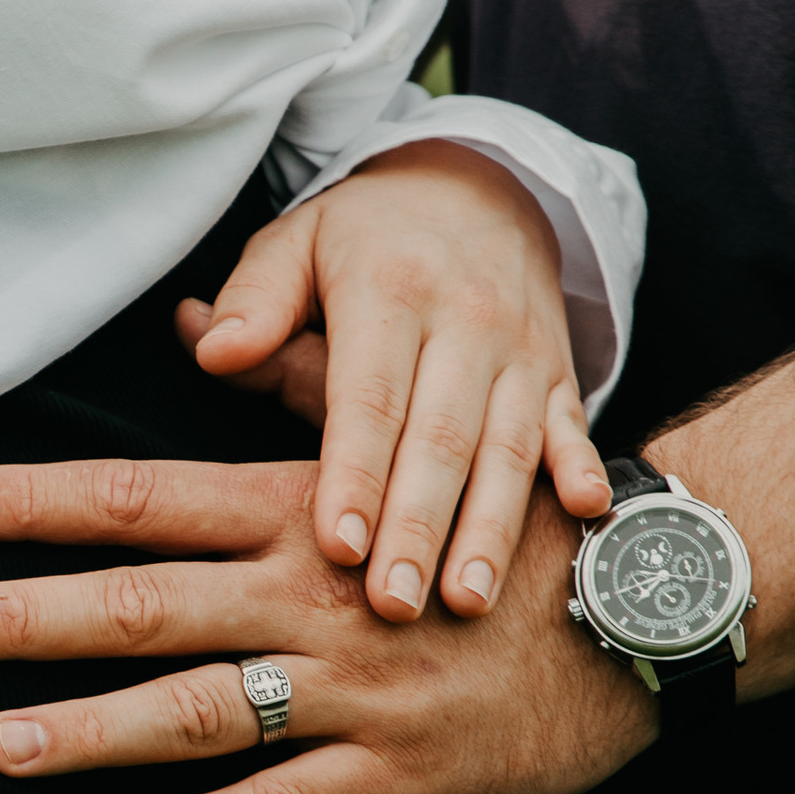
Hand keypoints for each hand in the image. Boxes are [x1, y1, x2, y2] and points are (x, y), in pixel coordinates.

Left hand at [0, 457, 652, 793]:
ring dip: (92, 728)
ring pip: (200, 707)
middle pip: (144, 599)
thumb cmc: (495, 532)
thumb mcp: (396, 452)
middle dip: (26, 616)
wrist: (638, 612)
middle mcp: (312, 595)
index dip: (37, 503)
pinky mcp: (397, 769)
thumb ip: (292, 395)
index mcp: (301, 513)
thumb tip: (198, 329)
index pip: (142, 498)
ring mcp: (352, 688)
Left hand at [181, 139, 609, 616]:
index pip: (369, 397)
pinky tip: (586, 515)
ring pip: (509, 449)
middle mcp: (465, 321)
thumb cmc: (366, 237)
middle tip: (393, 607)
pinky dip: (582, 470)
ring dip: (492, 530)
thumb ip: (254, 299)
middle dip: (420, 528)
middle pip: (442, 438)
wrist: (480, 186)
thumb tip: (208, 344)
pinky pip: (574, 425)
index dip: (355, 475)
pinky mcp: (560, 372)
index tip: (338, 547)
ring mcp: (521, 351)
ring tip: (469, 602)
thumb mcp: (298, 241)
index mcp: (389, 291)